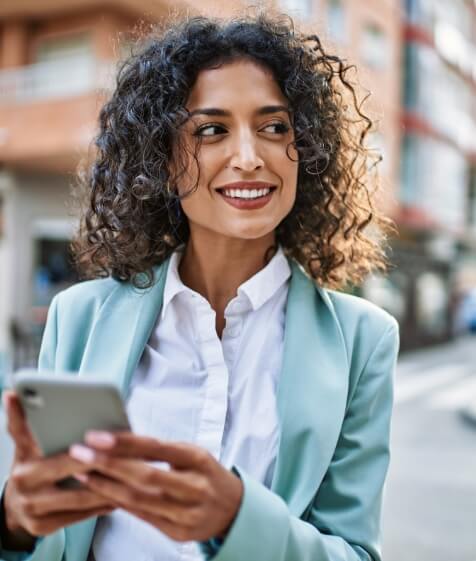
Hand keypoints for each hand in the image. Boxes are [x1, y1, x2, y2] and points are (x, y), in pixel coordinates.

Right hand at [1, 391, 114, 549]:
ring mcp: (34, 509)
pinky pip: (81, 515)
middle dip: (102, 462)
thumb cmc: (31, 466)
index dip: (80, 445)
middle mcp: (26, 485)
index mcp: (25, 460)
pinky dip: (102, 505)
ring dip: (109, 486)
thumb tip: (11, 393)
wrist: (13, 506)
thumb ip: (23, 421)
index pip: (54, 447)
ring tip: (133, 473)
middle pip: (73, 471)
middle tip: (129, 453)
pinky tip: (121, 495)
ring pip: (81, 496)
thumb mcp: (25, 443)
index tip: (100, 440)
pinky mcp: (44, 527)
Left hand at [69, 431, 243, 542]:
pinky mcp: (179, 533)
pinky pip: (142, 517)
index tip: (97, 436)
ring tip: (83, 473)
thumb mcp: (191, 453)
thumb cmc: (205, 473)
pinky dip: (119, 503)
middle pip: (145, 476)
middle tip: (80, 453)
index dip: (126, 442)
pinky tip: (101, 492)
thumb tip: (119, 440)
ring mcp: (187, 513)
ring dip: (106, 486)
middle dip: (108, 464)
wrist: (233, 508)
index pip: (158, 448)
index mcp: (198, 459)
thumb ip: (160, 450)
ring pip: (139, 500)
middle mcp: (195, 487)